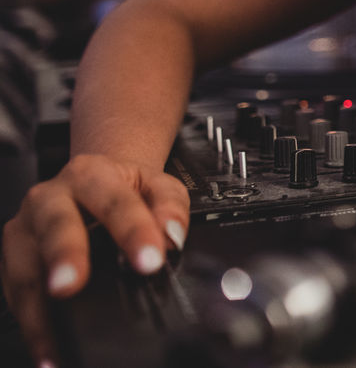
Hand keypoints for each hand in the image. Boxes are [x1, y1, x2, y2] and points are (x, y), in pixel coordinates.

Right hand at [1, 154, 189, 366]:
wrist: (93, 184)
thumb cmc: (126, 190)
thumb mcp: (158, 185)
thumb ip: (170, 206)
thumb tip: (172, 236)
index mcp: (91, 175)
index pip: (115, 201)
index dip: (133, 231)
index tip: (150, 262)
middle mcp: (50, 198)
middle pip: (55, 226)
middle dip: (63, 256)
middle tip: (70, 286)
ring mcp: (25, 230)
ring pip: (25, 267)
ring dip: (37, 306)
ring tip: (52, 339)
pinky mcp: (12, 259)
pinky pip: (16, 294)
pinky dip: (31, 323)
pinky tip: (45, 349)